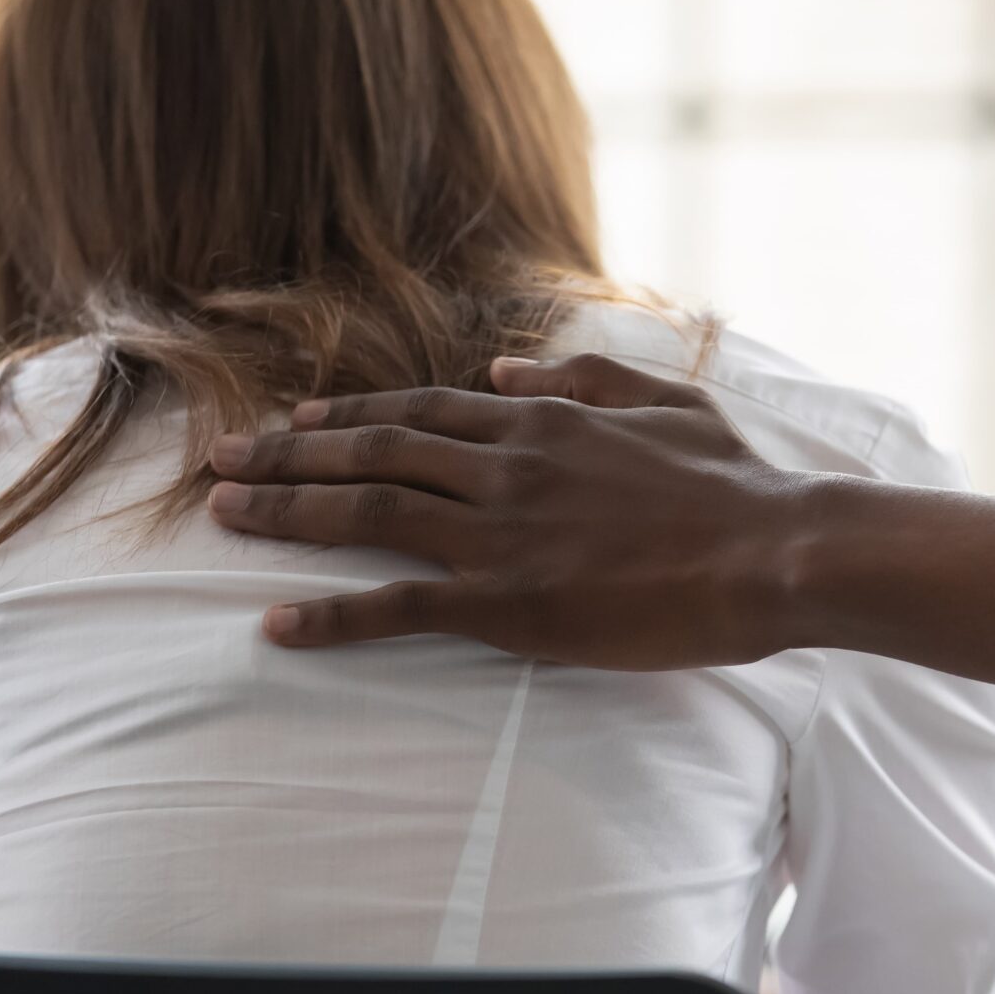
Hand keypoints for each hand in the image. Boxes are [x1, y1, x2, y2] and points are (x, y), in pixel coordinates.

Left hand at [205, 354, 812, 666]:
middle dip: (288, 454)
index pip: (421, 412)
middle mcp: (503, 466)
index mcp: (540, 420)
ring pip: (367, 514)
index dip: (350, 416)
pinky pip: (398, 606)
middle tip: (221, 460)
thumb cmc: (733, 483)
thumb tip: (504, 369)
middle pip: (371, 453)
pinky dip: (332, 615)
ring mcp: (499, 534)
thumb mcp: (664, 402)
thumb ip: (581, 379)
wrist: (772, 550)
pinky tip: (279, 624)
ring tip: (224, 514)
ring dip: (287, 512)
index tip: (297, 421)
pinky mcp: (507, 602)